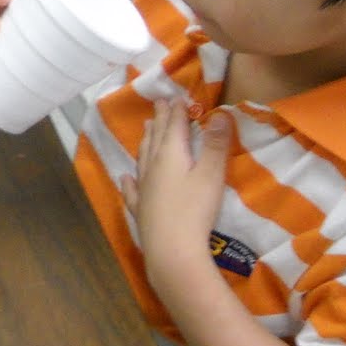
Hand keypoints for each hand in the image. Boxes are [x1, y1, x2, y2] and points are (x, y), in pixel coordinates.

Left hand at [122, 102, 232, 283]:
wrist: (171, 248)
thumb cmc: (195, 210)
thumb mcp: (211, 175)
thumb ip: (216, 145)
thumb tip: (220, 113)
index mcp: (170, 155)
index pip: (174, 127)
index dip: (176, 111)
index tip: (176, 97)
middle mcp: (152, 167)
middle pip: (156, 138)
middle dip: (160, 120)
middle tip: (158, 104)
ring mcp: (144, 189)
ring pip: (143, 158)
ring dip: (146, 141)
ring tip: (147, 129)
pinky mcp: (141, 209)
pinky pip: (133, 190)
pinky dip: (129, 181)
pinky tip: (125, 178)